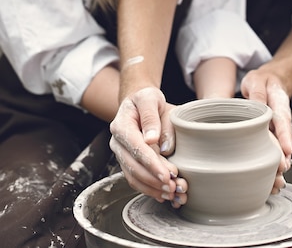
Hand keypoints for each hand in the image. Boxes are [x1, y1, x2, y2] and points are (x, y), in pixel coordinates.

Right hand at [109, 87, 186, 207]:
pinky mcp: (126, 162)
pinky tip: (163, 194)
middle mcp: (116, 141)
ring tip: (172, 193)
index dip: (151, 163)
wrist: (139, 102)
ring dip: (152, 188)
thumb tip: (153, 140)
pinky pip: (135, 179)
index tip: (167, 174)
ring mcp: (120, 153)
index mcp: (121, 124)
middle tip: (173, 187)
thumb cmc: (147, 100)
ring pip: (133, 176)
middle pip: (133, 166)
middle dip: (154, 179)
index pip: (136, 147)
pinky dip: (148, 189)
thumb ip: (152, 117)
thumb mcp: (151, 99)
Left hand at [240, 65, 291, 188]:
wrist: (269, 81)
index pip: (283, 120)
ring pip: (280, 146)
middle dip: (284, 155)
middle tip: (282, 170)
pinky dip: (273, 161)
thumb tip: (258, 107)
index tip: (287, 149)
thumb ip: (258, 93)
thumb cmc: (261, 81)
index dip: (284, 135)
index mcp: (279, 103)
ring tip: (277, 179)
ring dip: (279, 162)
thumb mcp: (256, 81)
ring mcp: (277, 127)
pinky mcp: (271, 134)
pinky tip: (270, 177)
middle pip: (284, 138)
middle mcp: (280, 118)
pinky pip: (273, 147)